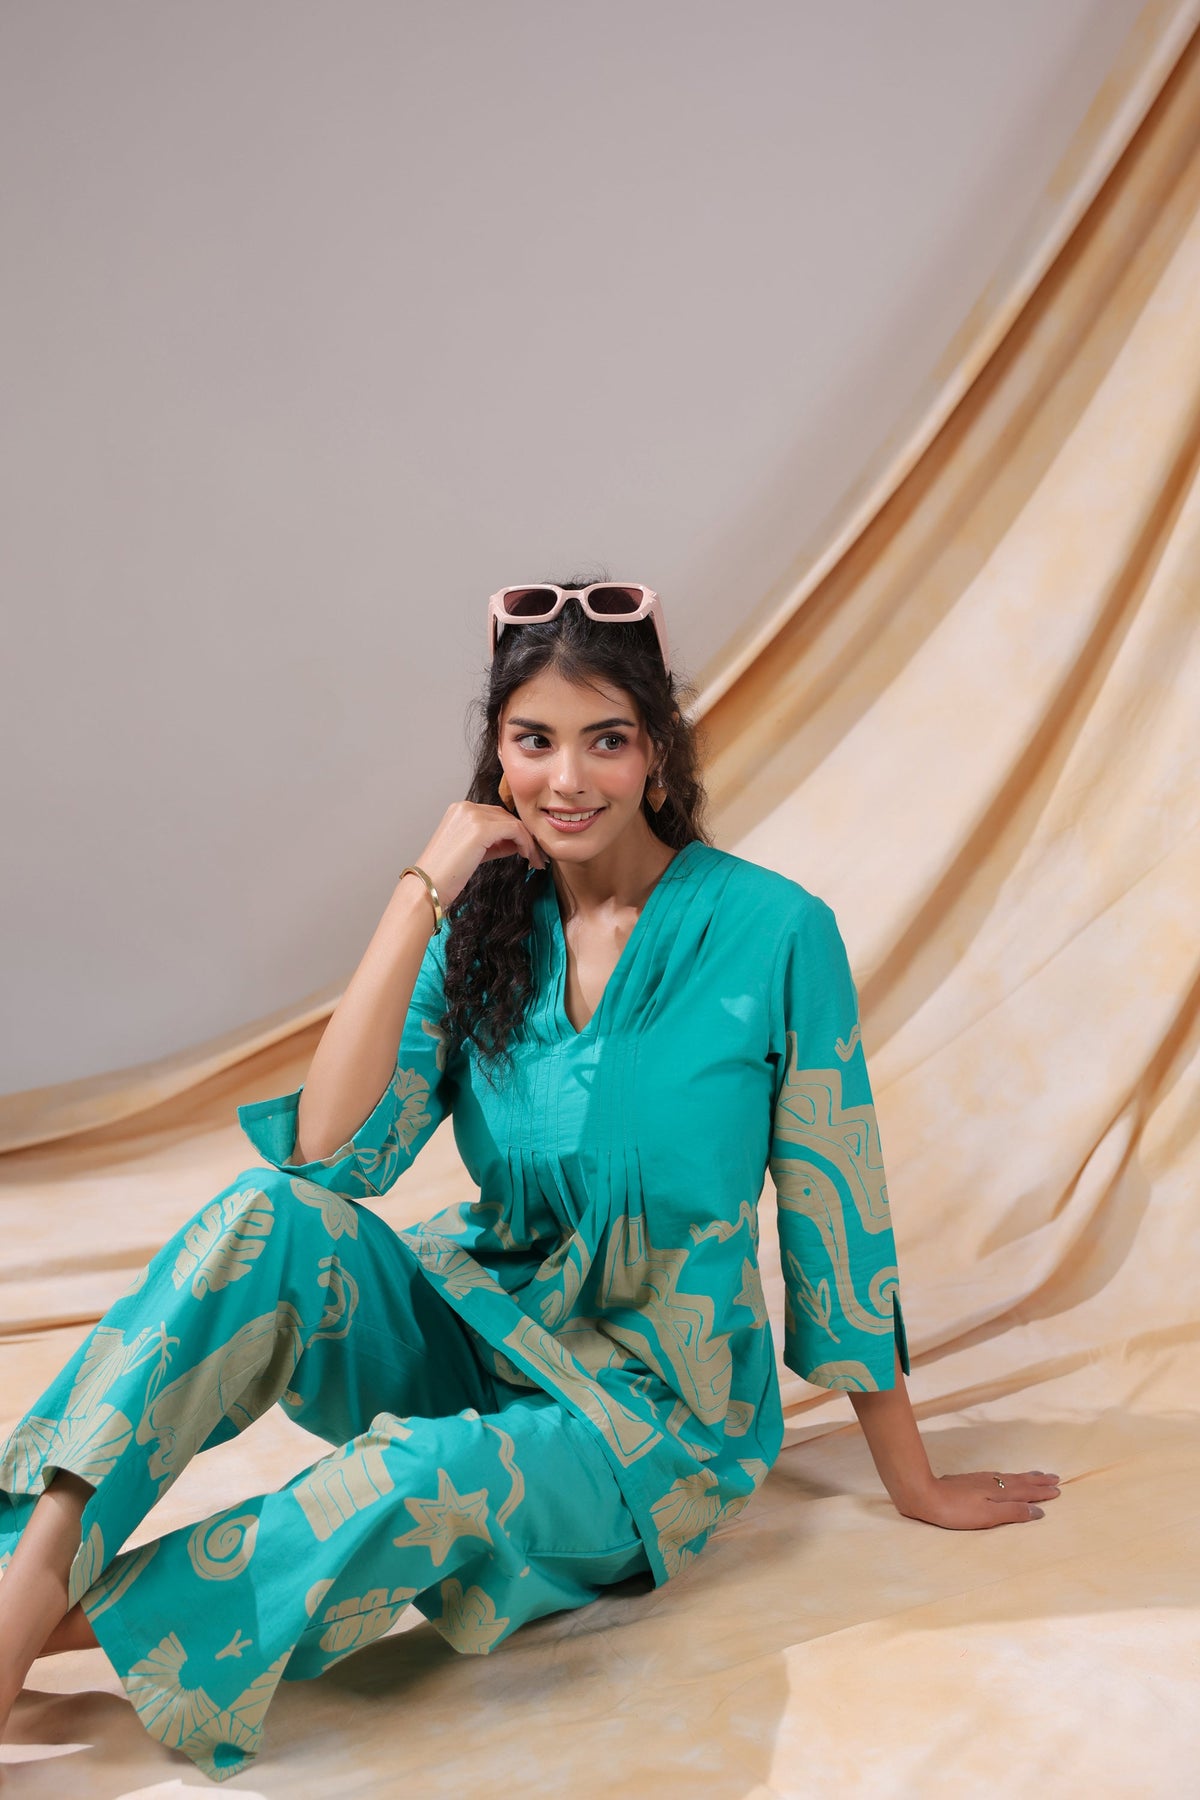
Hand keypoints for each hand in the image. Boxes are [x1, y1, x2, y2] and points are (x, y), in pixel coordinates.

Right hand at [413, 799, 547, 912]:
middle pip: (505, 817)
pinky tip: (529, 858)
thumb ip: (493, 844)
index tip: (526, 850)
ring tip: (535, 860)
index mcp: (459, 810)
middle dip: (523, 836)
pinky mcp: (481, 828)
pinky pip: (515, 830)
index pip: (495, 815)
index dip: (513, 832)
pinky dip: (526, 844)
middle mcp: (465, 807)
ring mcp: (472, 815)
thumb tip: (518, 844)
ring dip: (528, 842)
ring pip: (513, 823)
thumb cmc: (444, 875)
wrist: (428, 886)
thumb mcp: (472, 853)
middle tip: (535, 856)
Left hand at [898, 1469, 1061, 1528]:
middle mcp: (992, 1482)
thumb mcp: (988, 1516)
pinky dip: (1008, 1477)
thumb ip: (1013, 1513)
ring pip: (1008, 1477)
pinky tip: (1004, 1478)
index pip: (1026, 1492)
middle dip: (1037, 1481)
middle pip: (1020, 1481)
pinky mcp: (968, 1481)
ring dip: (1025, 1477)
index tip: (1058, 1490)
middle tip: (1054, 1477)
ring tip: (1036, 1475)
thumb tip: (1039, 1511)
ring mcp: (980, 1480)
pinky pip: (997, 1476)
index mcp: (999, 1492)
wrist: (924, 1494)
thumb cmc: (956, 1511)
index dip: (1042, 1492)